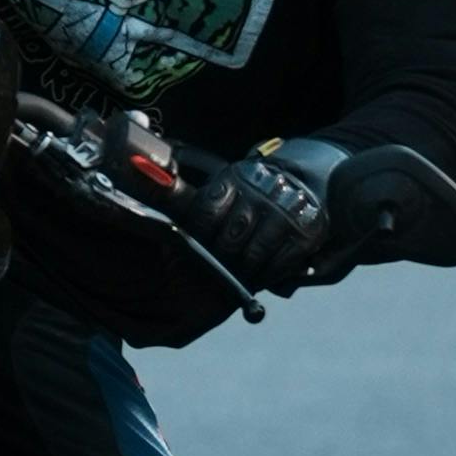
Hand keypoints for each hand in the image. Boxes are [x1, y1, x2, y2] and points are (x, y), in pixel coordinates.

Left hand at [173, 141, 340, 295]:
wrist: (312, 179)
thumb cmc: (255, 195)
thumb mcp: (226, 189)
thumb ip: (189, 196)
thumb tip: (142, 180)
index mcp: (234, 178)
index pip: (205, 213)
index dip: (197, 240)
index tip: (192, 254)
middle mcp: (260, 191)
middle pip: (229, 240)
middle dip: (221, 261)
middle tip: (218, 271)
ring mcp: (285, 211)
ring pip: (254, 255)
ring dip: (245, 273)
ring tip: (240, 277)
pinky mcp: (308, 229)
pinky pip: (281, 263)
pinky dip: (269, 275)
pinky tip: (263, 274)